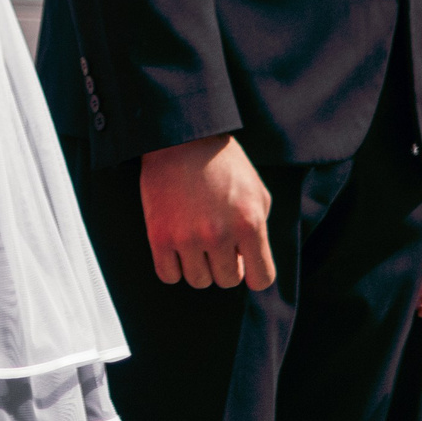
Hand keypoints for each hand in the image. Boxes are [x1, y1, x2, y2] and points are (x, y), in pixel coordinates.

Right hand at [136, 135, 274, 289]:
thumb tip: (252, 259)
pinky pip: (168, 275)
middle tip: (217, 242)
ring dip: (199, 265)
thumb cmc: (222, 163)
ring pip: (199, 281)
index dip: (255, 272)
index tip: (245, 263)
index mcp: (249, 223)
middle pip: (228, 281)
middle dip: (225, 265)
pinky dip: (173, 267)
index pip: (262, 278)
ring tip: (195, 240)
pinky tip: (176, 247)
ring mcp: (187, 238)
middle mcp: (219, 235)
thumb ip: (261, 228)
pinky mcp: (159, 236)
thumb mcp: (256, 190)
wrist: (180, 139)